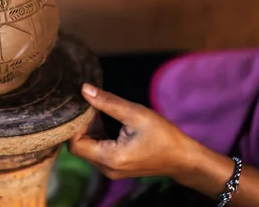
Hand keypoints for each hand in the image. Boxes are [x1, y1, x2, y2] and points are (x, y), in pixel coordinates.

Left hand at [69, 84, 197, 180]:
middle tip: (89, 107)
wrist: (183, 159)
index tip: (84, 108)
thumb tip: (84, 89)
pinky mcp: (115, 166)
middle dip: (81, 126)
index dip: (75, 126)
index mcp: (109, 158)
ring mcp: (110, 170)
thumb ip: (107, 102)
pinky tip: (104, 121)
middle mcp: (106, 168)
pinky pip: (96, 151)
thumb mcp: (135, 113)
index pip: (74, 145)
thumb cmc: (163, 135)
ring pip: (87, 149)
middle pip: (78, 148)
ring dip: (88, 130)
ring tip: (97, 112)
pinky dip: (96, 136)